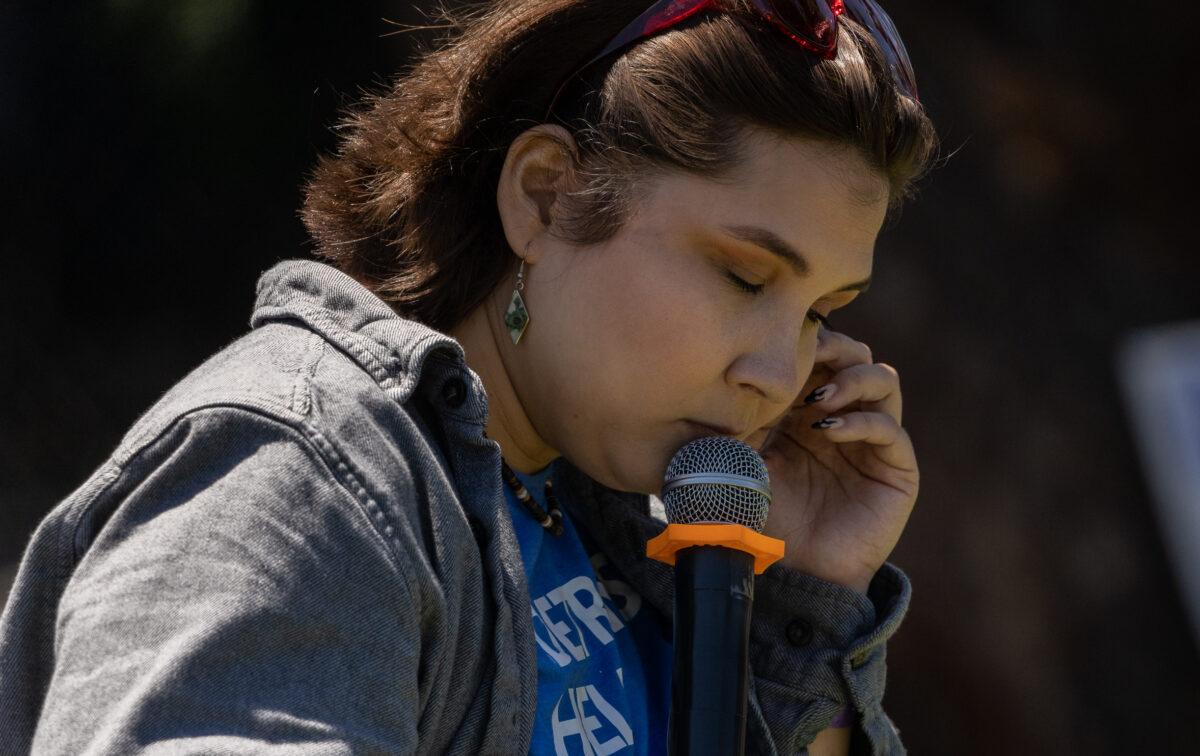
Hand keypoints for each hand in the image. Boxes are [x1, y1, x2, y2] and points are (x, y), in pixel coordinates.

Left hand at [746, 327, 917, 593]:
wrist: (786, 574)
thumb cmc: (756, 517)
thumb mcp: (737, 457)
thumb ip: (738, 417)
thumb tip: (723, 371)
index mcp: (806, 408)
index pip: (819, 355)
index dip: (806, 342)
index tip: (778, 340)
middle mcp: (844, 416)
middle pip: (856, 356)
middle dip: (833, 349)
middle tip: (807, 357)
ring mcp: (872, 441)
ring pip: (884, 380)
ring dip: (853, 378)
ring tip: (820, 398)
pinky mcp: (896, 469)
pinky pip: (890, 429)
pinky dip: (861, 420)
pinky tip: (828, 429)